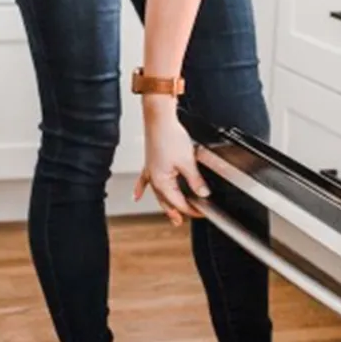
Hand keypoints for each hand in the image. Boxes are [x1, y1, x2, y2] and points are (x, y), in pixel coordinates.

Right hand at [135, 102, 209, 225]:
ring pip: (158, 194)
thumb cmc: (169, 137)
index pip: (180, 202)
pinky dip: (141, 189)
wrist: (159, 120)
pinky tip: (137, 197)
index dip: (193, 209)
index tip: (203, 211)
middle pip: (167, 201)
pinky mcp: (150, 163)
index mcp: (162, 181)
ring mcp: (151, 171)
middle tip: (184, 221)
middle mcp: (154, 179)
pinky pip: (144, 181)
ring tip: (171, 215)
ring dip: (165, 205)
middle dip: (177, 212)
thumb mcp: (188, 162)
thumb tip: (203, 193)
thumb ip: (195, 180)